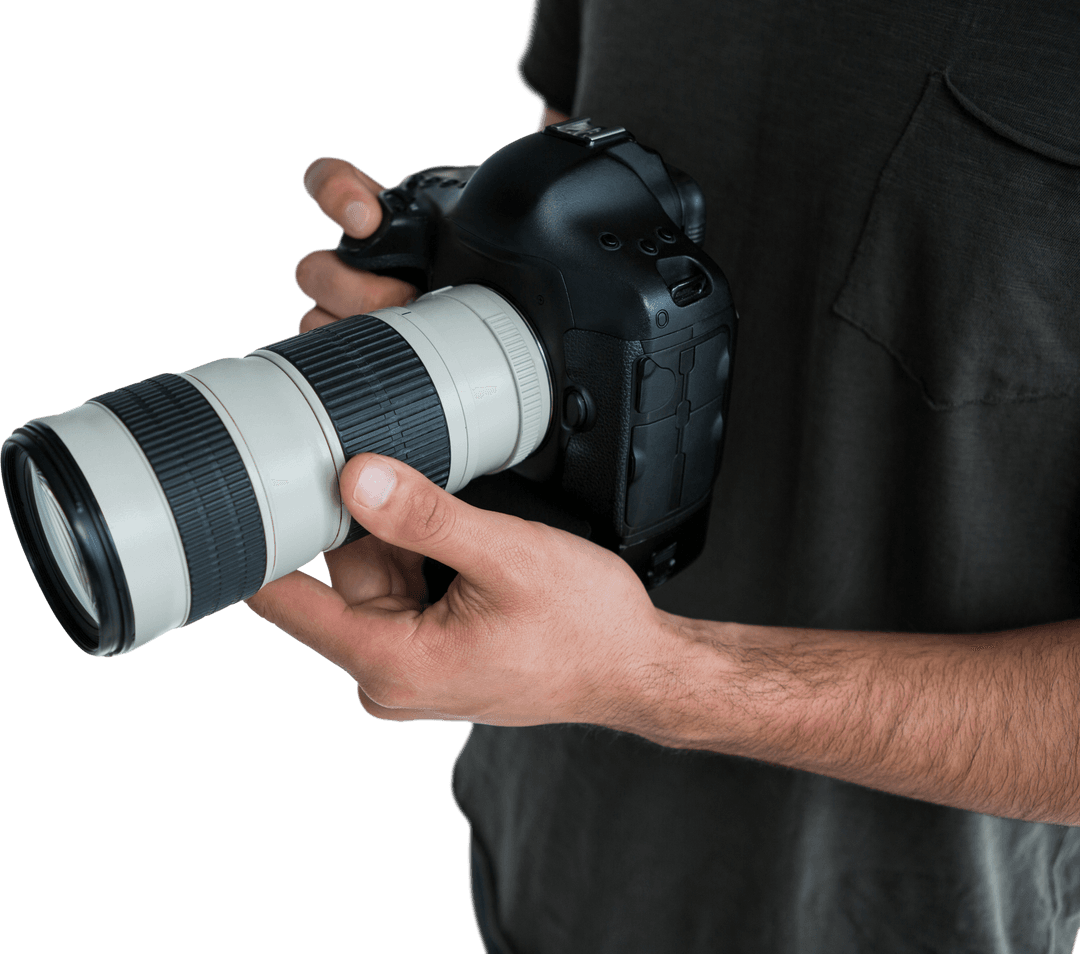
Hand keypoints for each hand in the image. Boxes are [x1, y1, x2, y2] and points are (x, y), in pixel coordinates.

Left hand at [247, 151, 672, 726]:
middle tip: (388, 466)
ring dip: (400, 538)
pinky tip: (457, 537)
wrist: (634, 667)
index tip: (244, 488)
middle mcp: (389, 676)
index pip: (286, 602)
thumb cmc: (583, 627)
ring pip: (374, 578)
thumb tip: (355, 477)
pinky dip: (420, 557)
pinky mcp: (432, 655)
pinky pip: (402, 592)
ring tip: (450, 513)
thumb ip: (427, 517)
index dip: (260, 540)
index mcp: (392, 664)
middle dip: (362, 523)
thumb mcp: (506, 556)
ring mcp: (411, 667)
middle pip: (339, 577)